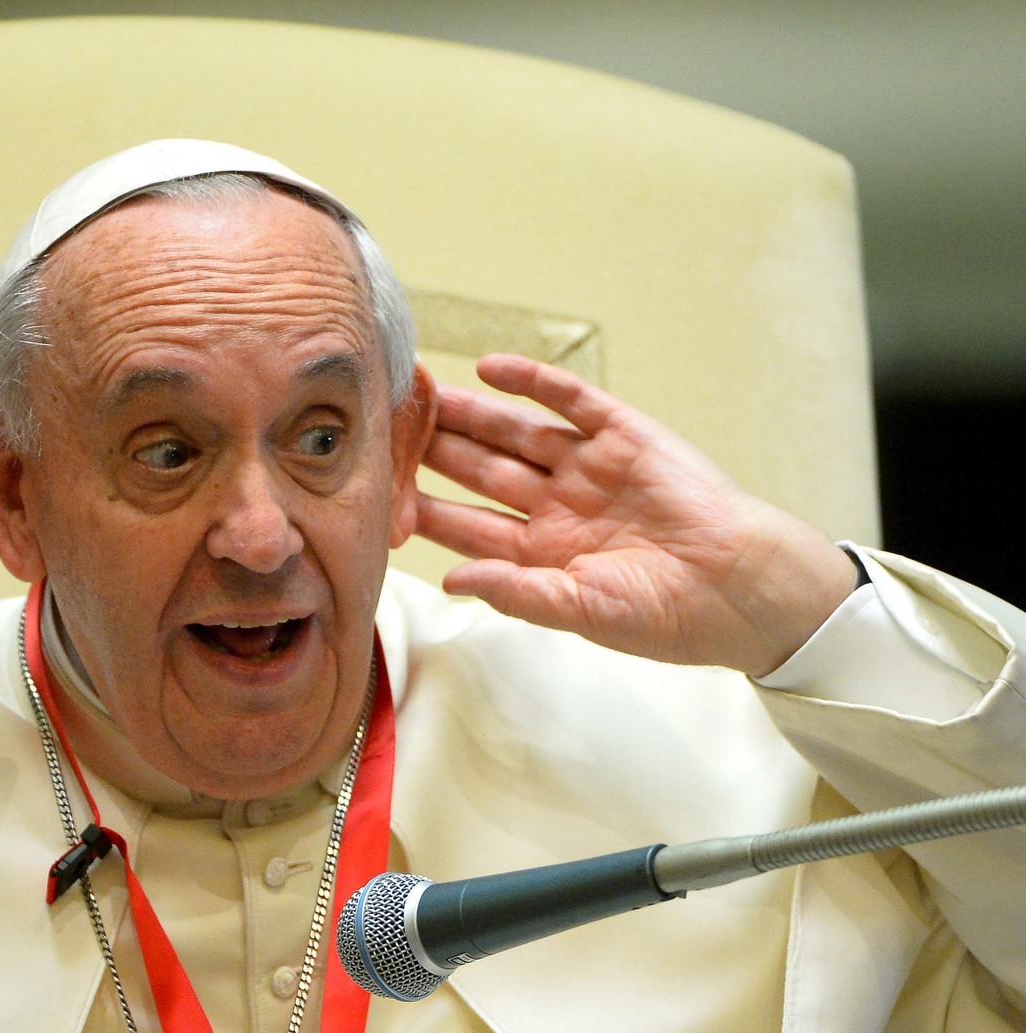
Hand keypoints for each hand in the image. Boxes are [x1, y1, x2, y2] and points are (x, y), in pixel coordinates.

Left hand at [416, 354, 857, 676]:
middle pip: (479, 469)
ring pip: (513, 432)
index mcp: (541, 552)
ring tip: (421, 390)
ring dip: (468, 412)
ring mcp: (587, 466)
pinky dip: (531, 383)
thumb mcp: (582, 613)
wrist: (743, 587)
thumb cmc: (668, 613)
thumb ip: (516, 592)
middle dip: (432, 450)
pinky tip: (489, 369)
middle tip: (383, 425)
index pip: (466, 526)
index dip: (422, 508)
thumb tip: (451, 581)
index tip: (375, 493)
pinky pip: (568, 400)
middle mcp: (555, 504)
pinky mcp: (623, 434)